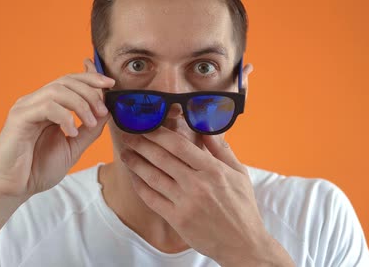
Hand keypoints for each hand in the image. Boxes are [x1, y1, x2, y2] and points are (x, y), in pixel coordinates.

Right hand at [0, 59, 113, 198]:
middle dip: (90, 91)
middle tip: (103, 110)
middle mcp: (35, 102)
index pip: (70, 81)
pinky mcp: (19, 118)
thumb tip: (108, 111)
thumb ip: (90, 129)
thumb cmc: (38, 169)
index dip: (90, 77)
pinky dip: (65, 117)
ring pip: (58, 90)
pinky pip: (47, 106)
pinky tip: (71, 132)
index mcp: (48, 106)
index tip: (110, 83)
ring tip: (91, 122)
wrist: (13, 189)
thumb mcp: (74, 146)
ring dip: (81, 104)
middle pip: (66, 80)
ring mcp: (26, 108)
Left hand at [121, 127, 290, 265]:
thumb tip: (206, 128)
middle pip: (162, 158)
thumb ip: (221, 149)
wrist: (242, 243)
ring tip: (126, 154)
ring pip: (153, 177)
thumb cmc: (242, 206)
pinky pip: (152, 199)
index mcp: (213, 170)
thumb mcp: (239, 173)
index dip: (160, 134)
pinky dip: (140, 186)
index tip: (149, 126)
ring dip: (136, 163)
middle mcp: (197, 185)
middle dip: (142, 144)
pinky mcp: (177, 219)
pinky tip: (134, 177)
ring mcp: (185, 203)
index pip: (180, 145)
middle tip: (129, 135)